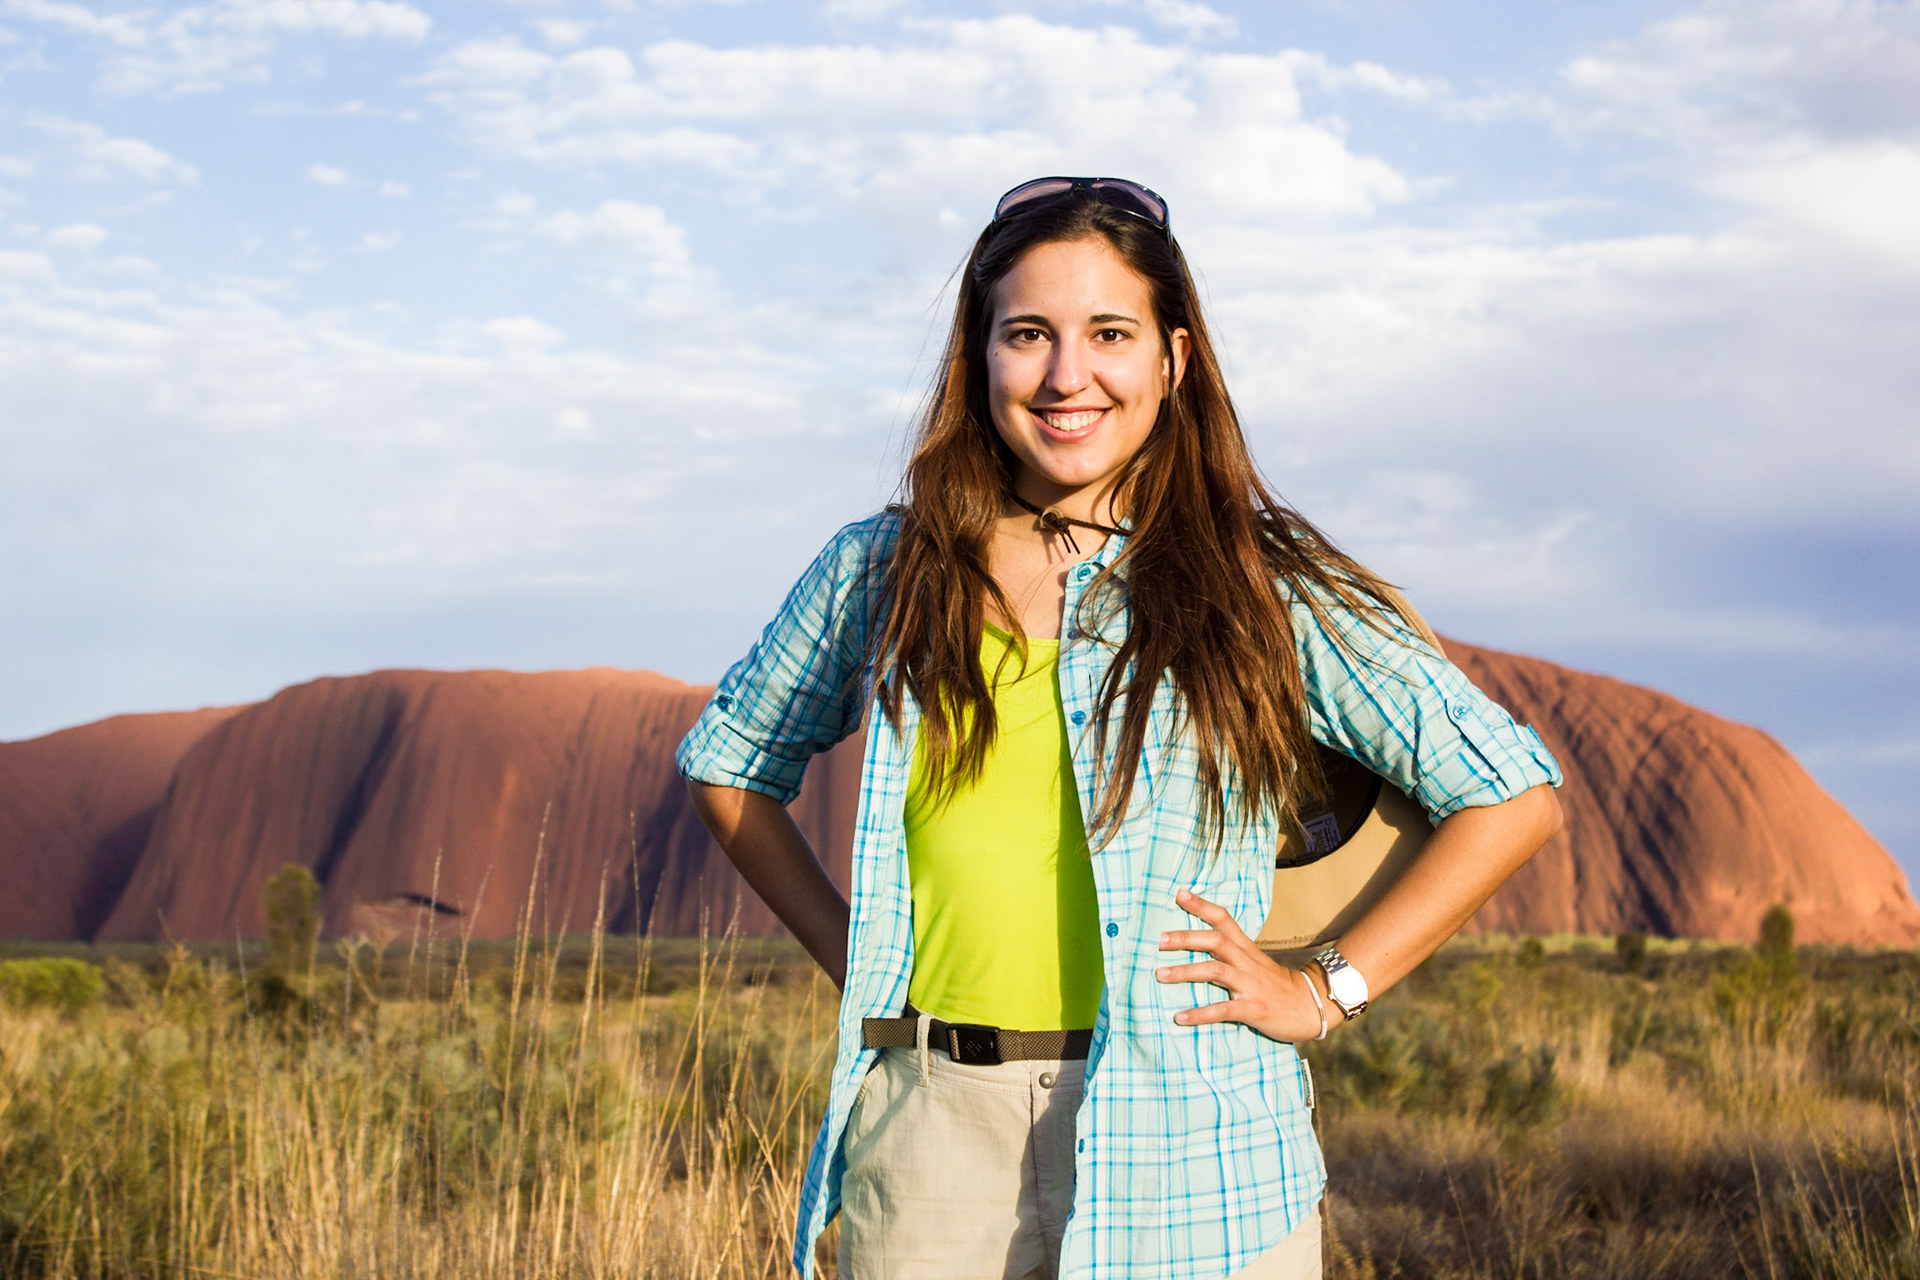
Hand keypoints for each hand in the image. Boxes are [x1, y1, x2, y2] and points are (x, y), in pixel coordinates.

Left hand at [1155, 887, 1338, 1042]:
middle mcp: (1247, 962)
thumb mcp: (1254, 962)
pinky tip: (1179, 1017)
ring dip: (1186, 972)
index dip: (1202, 905)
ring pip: (1216, 971)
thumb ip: (1230, 952)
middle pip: (1216, 941)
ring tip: (1160, 975)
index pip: (1224, 919)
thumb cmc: (1275, 985)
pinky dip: (1200, 1013)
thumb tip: (1197, 943)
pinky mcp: (1254, 1009)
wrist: (1310, 1007)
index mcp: (1246, 949)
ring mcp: (1251, 985)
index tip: (1179, 893)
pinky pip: (1223, 1010)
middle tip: (1158, 939)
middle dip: (1186, 938)